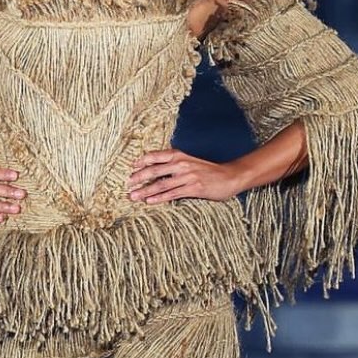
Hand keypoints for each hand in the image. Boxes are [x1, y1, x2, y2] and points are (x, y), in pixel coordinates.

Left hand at [127, 149, 245, 204]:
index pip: (156, 156)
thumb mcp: (190, 162)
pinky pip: (172, 194)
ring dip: (145, 191)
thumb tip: (156, 170)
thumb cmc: (209, 171)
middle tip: (127, 184)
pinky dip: (159, 198)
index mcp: (179, 155)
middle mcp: (181, 164)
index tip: (131, 167)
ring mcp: (187, 176)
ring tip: (133, 196)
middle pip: (154, 170)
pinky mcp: (193, 188)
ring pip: (161, 183)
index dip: (142, 161)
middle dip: (138, 178)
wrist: (230, 176)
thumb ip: (175, 164)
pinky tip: (150, 202)